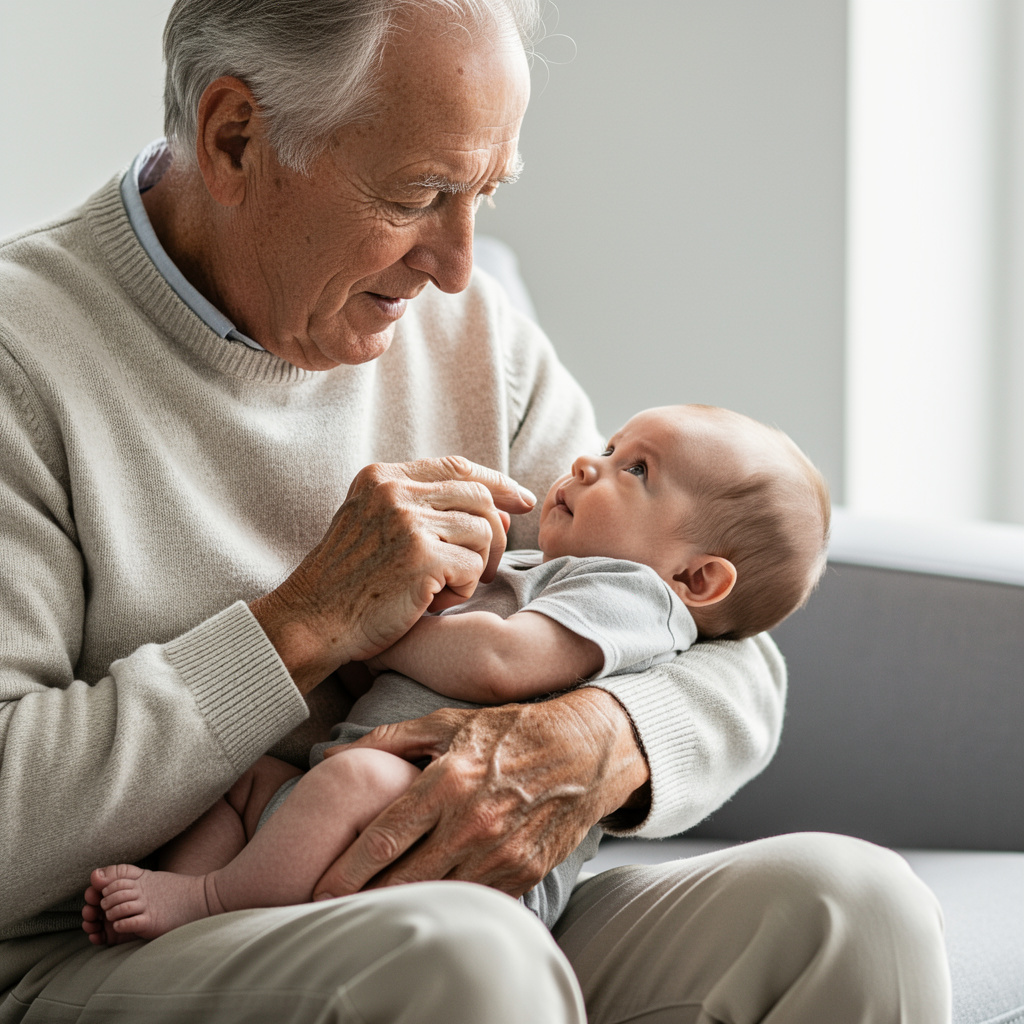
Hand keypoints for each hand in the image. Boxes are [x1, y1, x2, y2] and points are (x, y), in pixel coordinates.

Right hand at [250, 458, 530, 692]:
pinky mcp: (420, 556)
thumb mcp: (376, 528)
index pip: (456, 467)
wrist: (313, 621)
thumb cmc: (349, 583)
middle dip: (497, 533)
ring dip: (476, 566)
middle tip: (488, 565)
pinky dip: (462, 590)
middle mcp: (395, 491)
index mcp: (382, 477)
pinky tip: (434, 601)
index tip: (520, 500)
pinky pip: (472, 567)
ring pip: (483, 531)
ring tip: (447, 587)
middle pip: (478, 497)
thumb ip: (426, 511)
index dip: (495, 482)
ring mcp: (408, 521)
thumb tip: (501, 509)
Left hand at [312, 688, 649, 899]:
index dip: (344, 870)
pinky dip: (445, 906)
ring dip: (401, 907)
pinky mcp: (524, 875)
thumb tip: (330, 757)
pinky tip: (425, 906)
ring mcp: (501, 854)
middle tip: (330, 909)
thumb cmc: (511, 732)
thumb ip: (389, 739)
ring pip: (435, 898)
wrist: (586, 751)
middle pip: (401, 880)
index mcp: (448, 780)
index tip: (316, 886)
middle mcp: (473, 822)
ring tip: (368, 913)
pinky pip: (471, 902)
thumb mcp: (449, 722)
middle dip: (362, 899)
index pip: (383, 838)